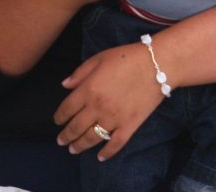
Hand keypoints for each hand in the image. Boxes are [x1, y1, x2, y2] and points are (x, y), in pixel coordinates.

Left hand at [54, 42, 164, 159]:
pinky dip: (107, 153)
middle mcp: (97, 108)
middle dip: (65, 136)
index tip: (57, 121)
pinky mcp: (129, 126)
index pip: (66, 109)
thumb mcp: (100, 58)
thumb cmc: (128, 57)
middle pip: (75, 127)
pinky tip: (100, 157)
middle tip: (61, 141)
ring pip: (91, 138)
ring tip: (73, 150)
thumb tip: (65, 85)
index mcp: (88, 90)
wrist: (158, 64)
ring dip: (79, 146)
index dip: (59, 117)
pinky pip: (115, 144)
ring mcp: (114, 119)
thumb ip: (80, 72)